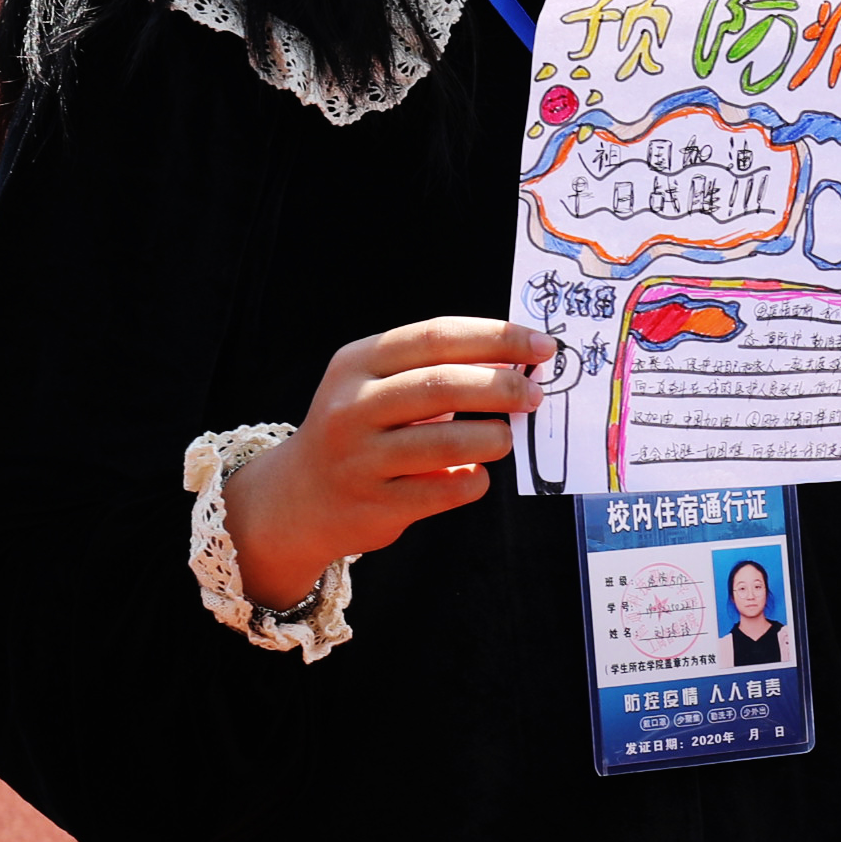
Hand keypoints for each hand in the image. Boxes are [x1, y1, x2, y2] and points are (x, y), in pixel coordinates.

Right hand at [224, 316, 549, 608]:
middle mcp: (353, 406)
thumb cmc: (361, 430)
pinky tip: (476, 476)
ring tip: (505, 438)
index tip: (542, 347)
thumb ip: (436, 369)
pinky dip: (473, 481)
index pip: (437, 336)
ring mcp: (360, 458)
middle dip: (501, 388)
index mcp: (358, 362)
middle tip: (535, 395)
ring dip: (492, 438)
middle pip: (442, 384)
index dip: (497, 338)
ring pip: (445, 442)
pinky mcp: (374, 504)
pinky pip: (443, 492)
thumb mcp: (378, 385)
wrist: (298, 498)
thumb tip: (518, 364)